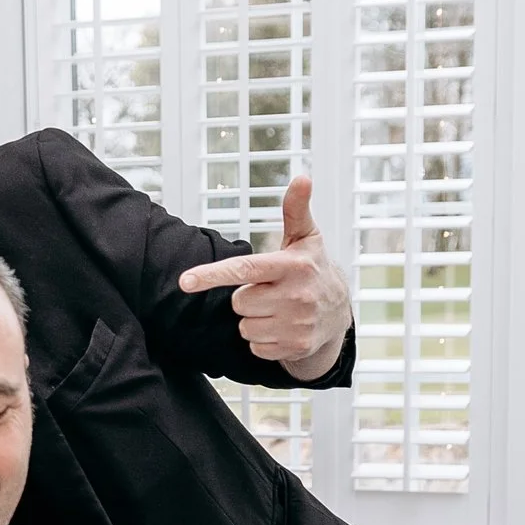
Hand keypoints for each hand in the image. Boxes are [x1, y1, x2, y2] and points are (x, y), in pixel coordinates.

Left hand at [174, 174, 350, 376]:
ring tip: (278, 309)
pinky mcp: (295, 347)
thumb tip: (302, 177)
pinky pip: (255, 346)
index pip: (244, 269)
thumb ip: (296, 210)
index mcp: (294, 266)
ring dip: (254, 320)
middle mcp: (297, 296)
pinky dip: (263, 339)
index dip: (212, 275)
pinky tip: (282, 328)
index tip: (184, 282)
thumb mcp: (307, 238)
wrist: (340, 313)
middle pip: (239, 302)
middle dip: (248, 297)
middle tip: (270, 291)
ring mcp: (297, 324)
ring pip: (245, 327)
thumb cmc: (313, 269)